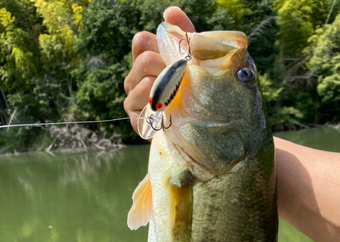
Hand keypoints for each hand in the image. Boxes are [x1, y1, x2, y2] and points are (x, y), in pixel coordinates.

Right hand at [124, 7, 194, 133]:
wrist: (203, 127)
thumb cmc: (196, 91)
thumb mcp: (194, 61)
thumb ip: (184, 35)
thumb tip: (170, 10)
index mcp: (144, 61)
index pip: (141, 41)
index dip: (162, 46)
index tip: (182, 59)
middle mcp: (134, 79)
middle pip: (145, 59)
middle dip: (169, 67)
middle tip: (185, 80)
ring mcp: (133, 100)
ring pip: (145, 81)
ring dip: (168, 87)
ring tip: (181, 97)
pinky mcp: (136, 120)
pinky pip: (145, 104)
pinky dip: (161, 104)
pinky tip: (172, 110)